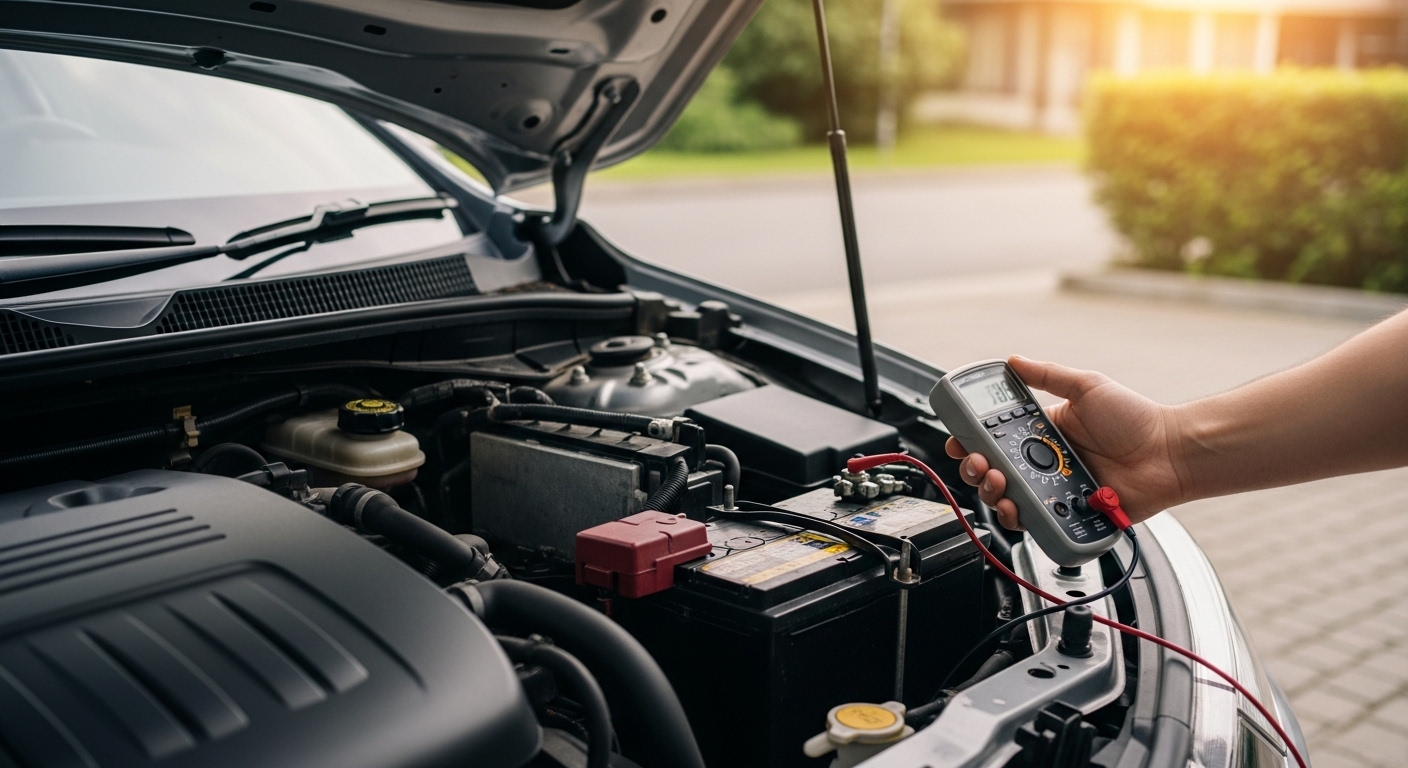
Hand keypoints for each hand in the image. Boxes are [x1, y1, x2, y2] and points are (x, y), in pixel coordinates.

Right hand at [944, 355, 1185, 529]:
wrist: (1169, 453)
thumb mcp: (1088, 387)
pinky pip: (1036, 523)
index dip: (971, 442)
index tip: (958, 440)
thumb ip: (1049, 375)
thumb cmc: (1137, 419)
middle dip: (976, 470)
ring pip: (1008, 500)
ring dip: (993, 494)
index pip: (995, 439)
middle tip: (979, 463)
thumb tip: (1014, 360)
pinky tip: (1018, 507)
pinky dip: (1021, 519)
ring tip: (998, 483)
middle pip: (994, 473)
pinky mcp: (1067, 515)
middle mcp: (1044, 464)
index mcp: (1042, 433)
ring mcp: (1054, 491)